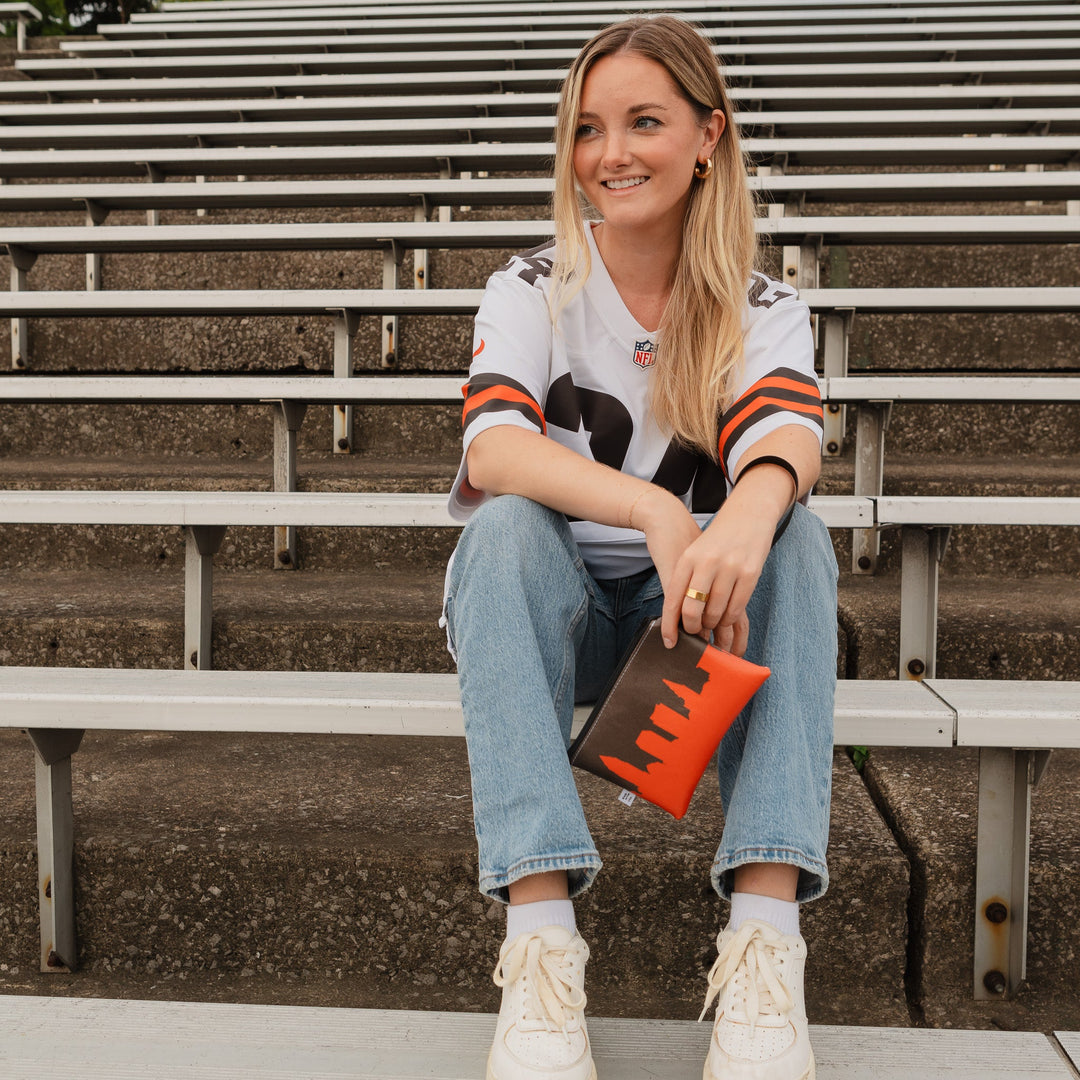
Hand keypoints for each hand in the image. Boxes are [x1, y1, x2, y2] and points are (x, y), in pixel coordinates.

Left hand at [660, 503, 774, 652]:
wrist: (747, 513)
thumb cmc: (717, 538)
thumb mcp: (694, 553)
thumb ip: (686, 579)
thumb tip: (678, 615)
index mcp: (688, 558)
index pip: (673, 599)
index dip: (670, 625)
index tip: (669, 642)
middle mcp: (707, 563)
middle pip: (694, 610)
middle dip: (692, 628)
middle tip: (694, 633)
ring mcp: (730, 567)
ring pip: (717, 613)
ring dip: (713, 624)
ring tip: (711, 622)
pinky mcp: (751, 572)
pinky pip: (737, 608)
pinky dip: (730, 618)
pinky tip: (726, 616)